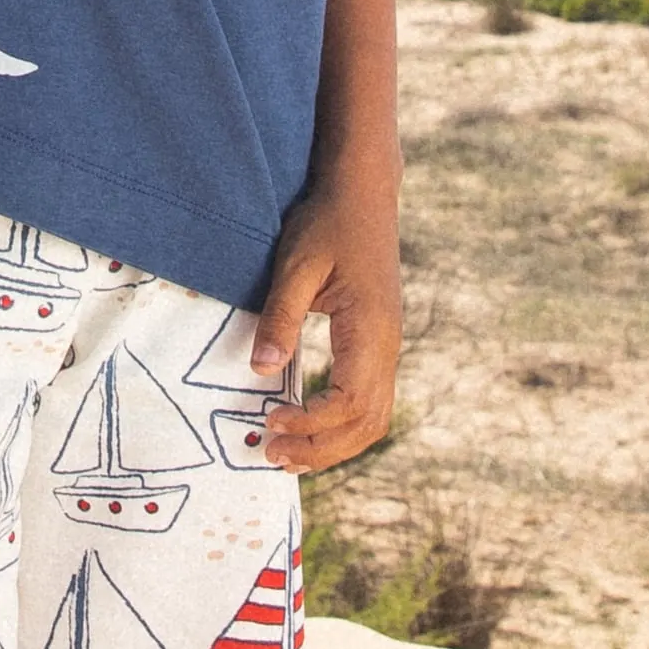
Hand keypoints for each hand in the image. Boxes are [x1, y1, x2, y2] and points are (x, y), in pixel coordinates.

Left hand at [247, 162, 400, 473]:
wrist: (362, 193)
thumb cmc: (327, 223)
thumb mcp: (295, 265)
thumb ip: (280, 318)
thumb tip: (260, 371)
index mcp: (372, 329)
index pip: (351, 401)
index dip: (312, 423)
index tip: (270, 423)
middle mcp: (388, 345)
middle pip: (368, 422)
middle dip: (322, 448)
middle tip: (272, 455)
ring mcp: (387, 347)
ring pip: (374, 418)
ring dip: (334, 444)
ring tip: (288, 455)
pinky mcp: (377, 344)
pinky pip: (369, 400)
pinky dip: (342, 425)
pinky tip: (309, 427)